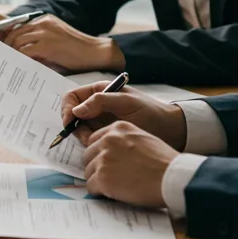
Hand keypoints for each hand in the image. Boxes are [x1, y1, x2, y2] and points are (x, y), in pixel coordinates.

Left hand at [5, 15, 124, 71]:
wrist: (95, 52)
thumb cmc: (75, 51)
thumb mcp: (55, 39)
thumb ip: (38, 40)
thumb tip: (17, 52)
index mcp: (44, 20)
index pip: (17, 25)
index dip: (7, 37)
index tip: (2, 48)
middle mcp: (42, 23)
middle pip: (13, 32)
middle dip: (6, 46)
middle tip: (3, 59)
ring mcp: (44, 32)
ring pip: (17, 41)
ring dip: (12, 53)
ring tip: (10, 64)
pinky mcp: (47, 44)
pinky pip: (25, 50)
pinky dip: (20, 58)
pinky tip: (21, 66)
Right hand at [61, 81, 186, 149]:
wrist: (171, 132)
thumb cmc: (151, 112)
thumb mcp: (127, 103)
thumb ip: (101, 102)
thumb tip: (76, 110)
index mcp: (100, 91)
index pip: (72, 97)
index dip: (66, 109)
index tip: (69, 123)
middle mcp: (97, 104)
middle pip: (72, 113)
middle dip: (75, 126)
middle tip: (86, 137)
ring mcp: (100, 120)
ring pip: (79, 128)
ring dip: (82, 136)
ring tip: (96, 142)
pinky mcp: (105, 135)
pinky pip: (88, 138)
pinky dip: (89, 144)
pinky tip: (99, 147)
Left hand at [81, 122, 177, 207]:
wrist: (173, 177)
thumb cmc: (165, 163)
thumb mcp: (144, 139)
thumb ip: (124, 141)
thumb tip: (111, 154)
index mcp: (118, 128)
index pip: (95, 140)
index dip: (100, 154)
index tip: (107, 163)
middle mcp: (108, 140)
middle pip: (88, 155)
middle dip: (96, 167)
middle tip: (110, 177)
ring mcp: (104, 158)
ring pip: (88, 172)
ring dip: (98, 181)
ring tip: (116, 186)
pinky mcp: (102, 177)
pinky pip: (90, 187)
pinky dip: (99, 192)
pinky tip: (113, 194)